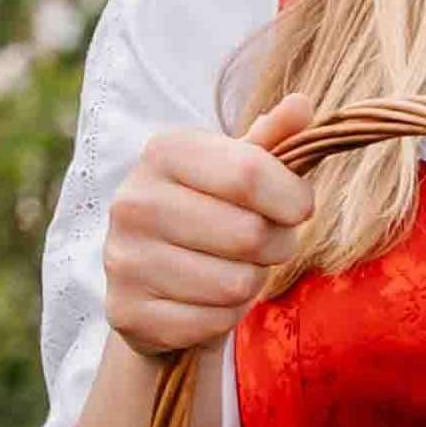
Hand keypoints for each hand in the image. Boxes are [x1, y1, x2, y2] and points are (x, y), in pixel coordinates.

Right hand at [103, 93, 314, 358]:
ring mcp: (123, 259)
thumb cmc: (212, 213)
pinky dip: (226, 316)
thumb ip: (273, 140)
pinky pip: (212, 322)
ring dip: (252, 282)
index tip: (299, 207)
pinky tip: (209, 300)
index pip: (251, 173)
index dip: (293, 198)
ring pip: (235, 284)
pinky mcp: (126, 312)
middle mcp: (133, 201)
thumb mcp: (240, 169)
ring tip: (236, 268)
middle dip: (277, 244)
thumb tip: (302, 104)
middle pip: (250, 233)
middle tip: (266, 243)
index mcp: (163, 151)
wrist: (156, 283)